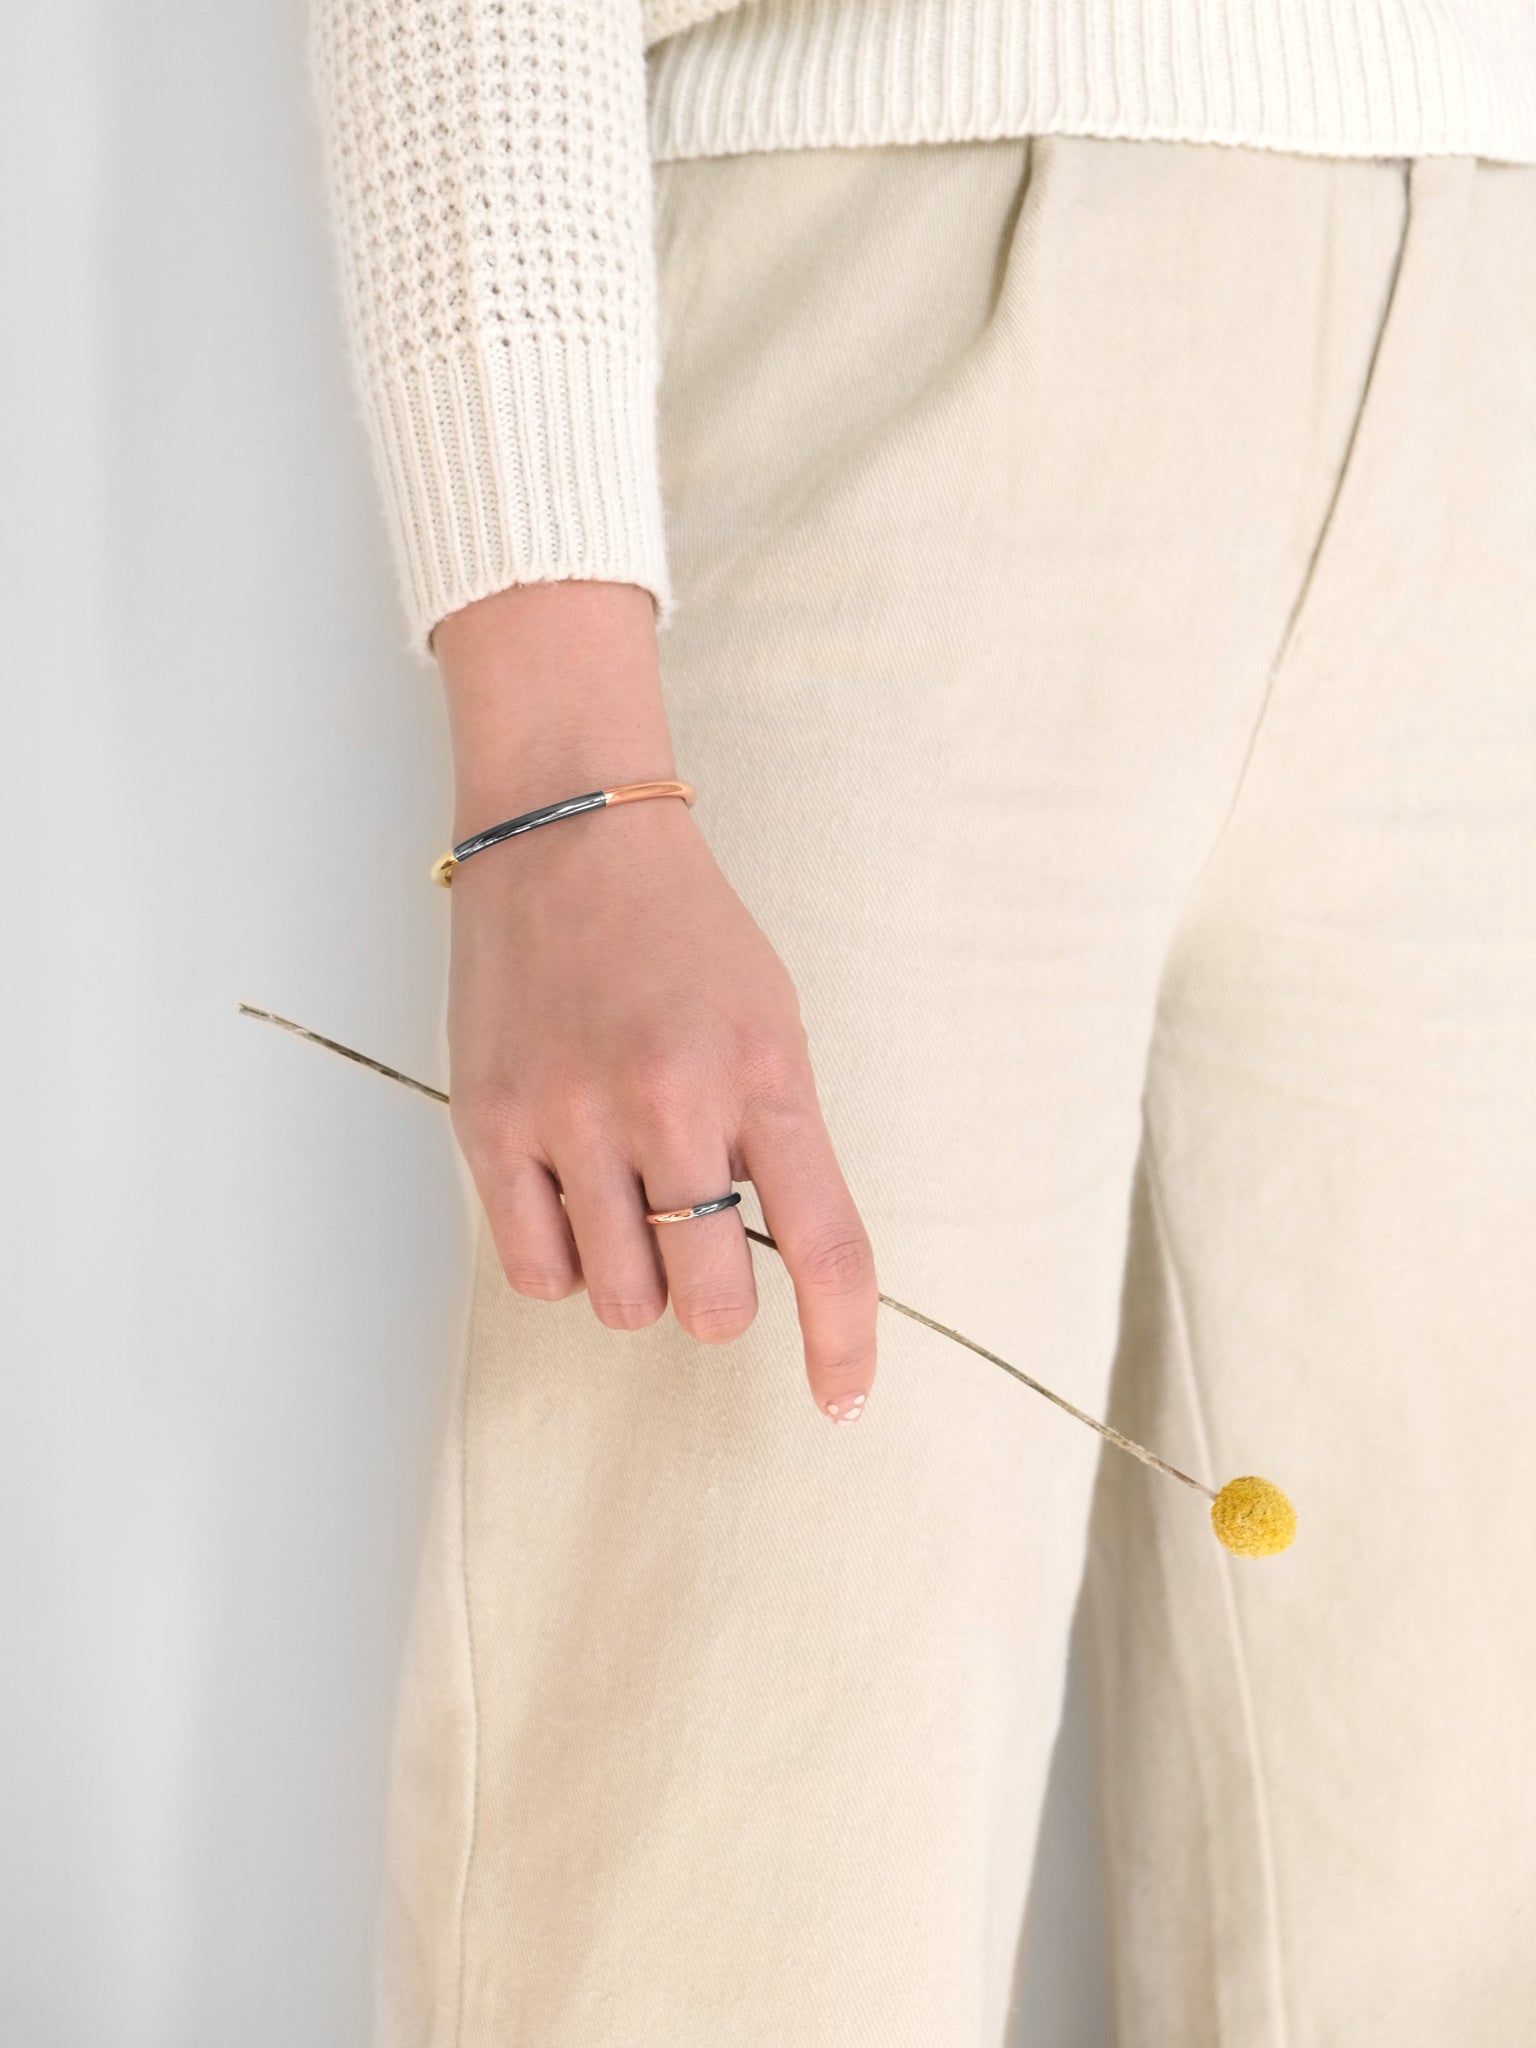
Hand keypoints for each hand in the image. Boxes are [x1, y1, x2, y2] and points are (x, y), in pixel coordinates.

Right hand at [433, 581, 877, 1422]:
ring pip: (620, 1302)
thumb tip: (783, 1269)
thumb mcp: (771, 1020)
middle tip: (700, 1246)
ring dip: (637, 1280)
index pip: (824, 1243)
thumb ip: (781, 1140)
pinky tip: (569, 1200)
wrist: (566, 834)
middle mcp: (668, 1099)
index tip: (843, 1399)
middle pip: (710, 1302)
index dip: (844, 1341)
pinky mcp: (488, 1122)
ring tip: (627, 1202)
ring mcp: (569, 1113)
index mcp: (761, 1071)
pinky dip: (565, 1264)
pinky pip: (537, 1272)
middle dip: (717, 1299)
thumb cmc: (682, 934)